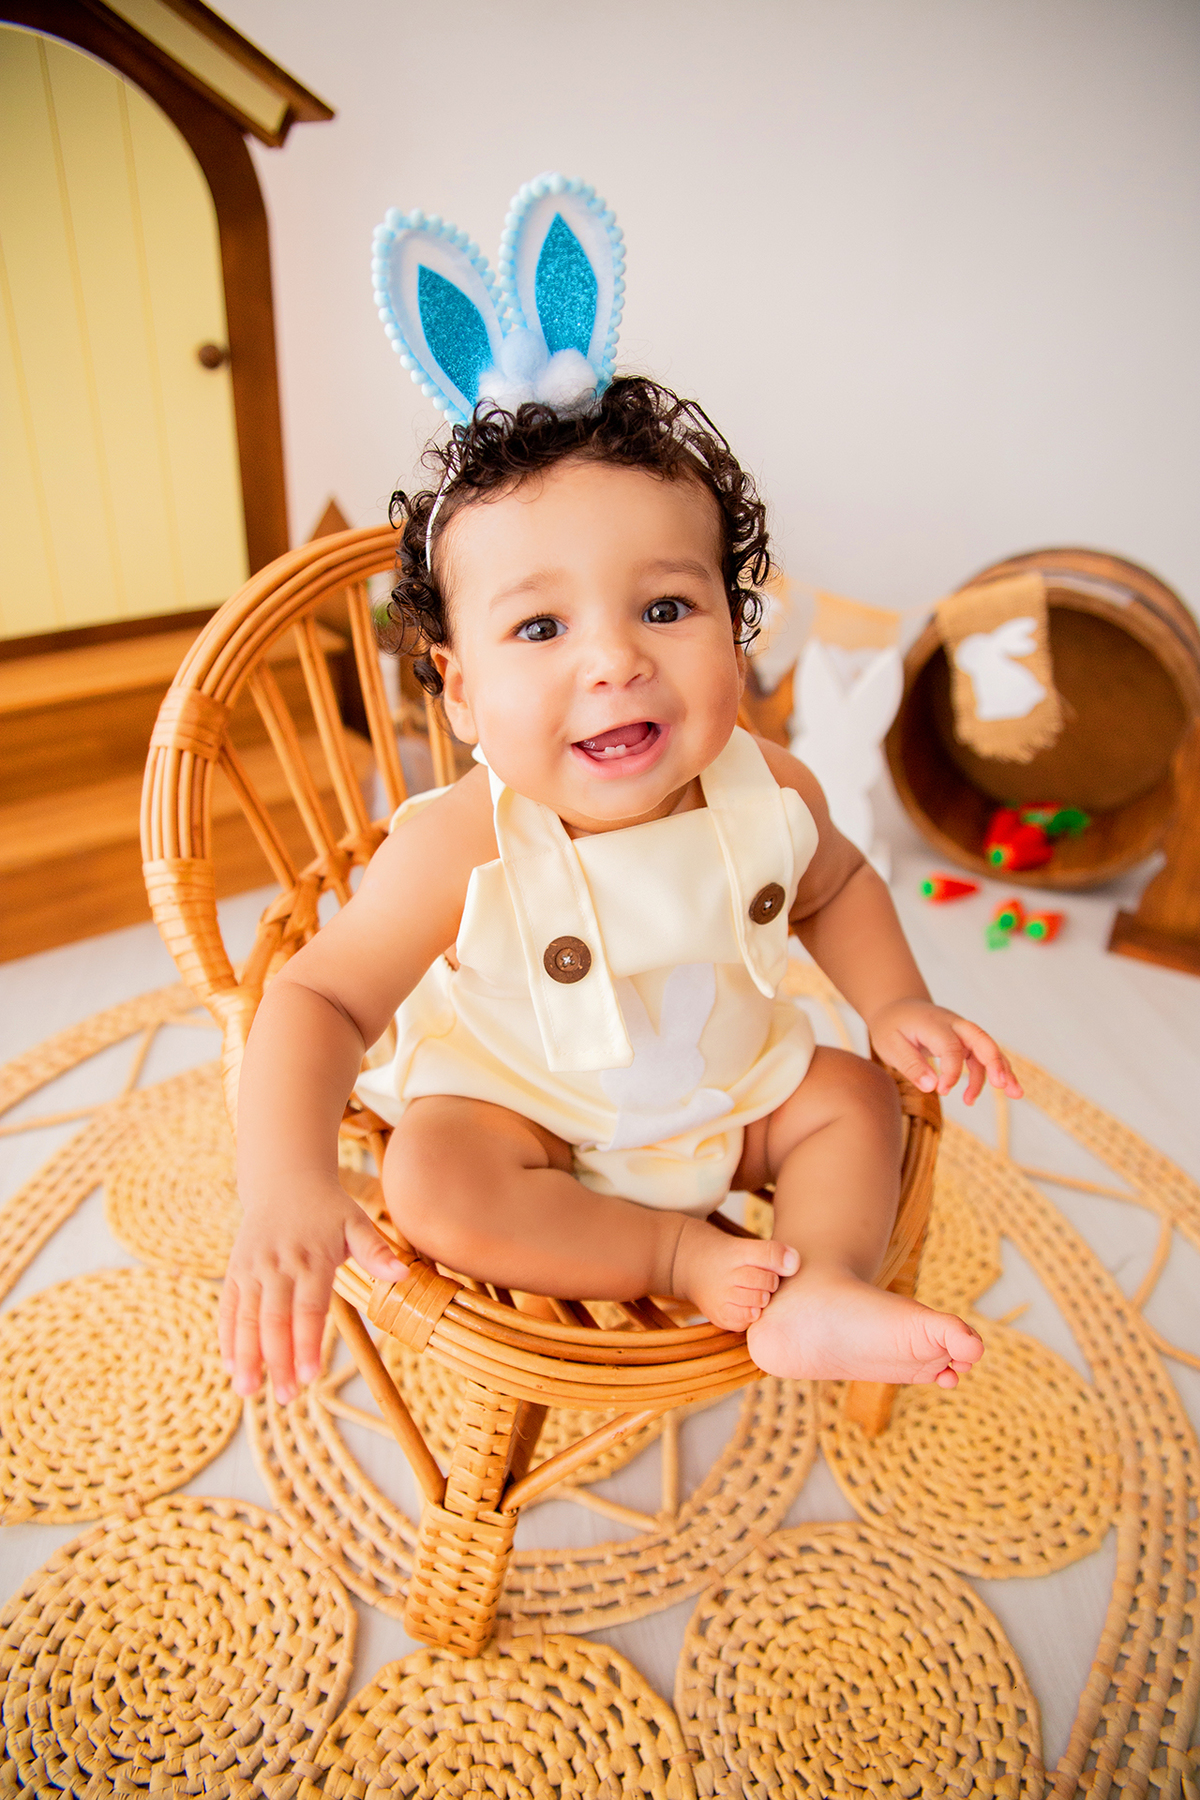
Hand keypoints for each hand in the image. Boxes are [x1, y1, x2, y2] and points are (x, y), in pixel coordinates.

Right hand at [219, 1179, 408, 1404]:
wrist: (285, 1180)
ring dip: (246, 1357)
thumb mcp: (355, 1222)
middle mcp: (278, 1266)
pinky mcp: (235, 1271)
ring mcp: (252, 1269)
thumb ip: (375, 1251)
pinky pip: (229, 1309)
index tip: (309, 1377)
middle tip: (285, 1398)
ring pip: (246, 1319)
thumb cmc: (328, 1209)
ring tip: (249, 1393)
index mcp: (311, 1259)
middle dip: (278, 1361)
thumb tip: (403, 1276)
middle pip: (274, 1320)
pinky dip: (227, 1339)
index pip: (308, 1309)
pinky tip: (232, 1368)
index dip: (307, 1344)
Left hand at [867, 999, 1022, 1105]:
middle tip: (1003, 1086)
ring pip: (988, 1049)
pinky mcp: (966, 1041)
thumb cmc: (891, 1028)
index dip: (952, 1072)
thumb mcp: (890, 1046)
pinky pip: (984, 1056)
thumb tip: (932, 1087)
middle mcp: (953, 1024)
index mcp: (933, 1024)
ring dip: (1002, 1070)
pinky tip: (982, 1095)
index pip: (951, 1048)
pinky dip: (992, 1073)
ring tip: (1014, 1095)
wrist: (896, 1008)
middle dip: (995, 1062)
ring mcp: (963, 1031)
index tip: (943, 1092)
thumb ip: (911, 1065)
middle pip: (981, 1039)